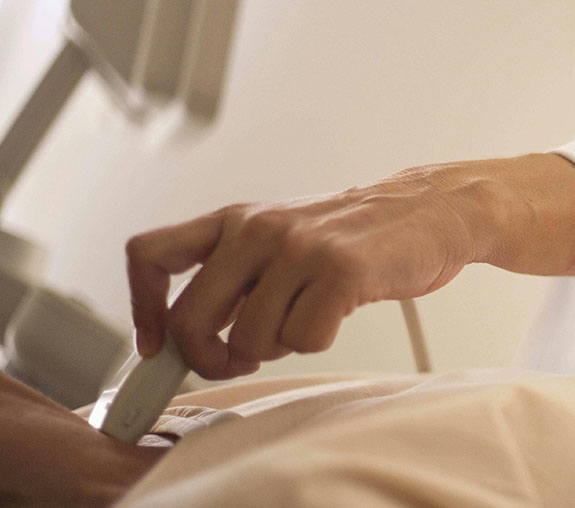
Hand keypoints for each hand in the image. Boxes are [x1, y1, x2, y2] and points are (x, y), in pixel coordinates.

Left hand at [126, 164, 497, 378]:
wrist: (431, 212)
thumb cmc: (357, 235)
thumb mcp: (283, 239)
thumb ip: (236, 276)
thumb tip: (184, 341)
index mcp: (235, 220)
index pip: (150, 255)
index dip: (143, 310)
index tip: (157, 345)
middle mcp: (257, 229)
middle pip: (191, 320)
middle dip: (210, 359)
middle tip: (236, 362)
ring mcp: (298, 248)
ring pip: (251, 340)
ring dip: (279, 346)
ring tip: (307, 318)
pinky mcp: (339, 270)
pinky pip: (305, 339)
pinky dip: (320, 340)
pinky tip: (338, 312)